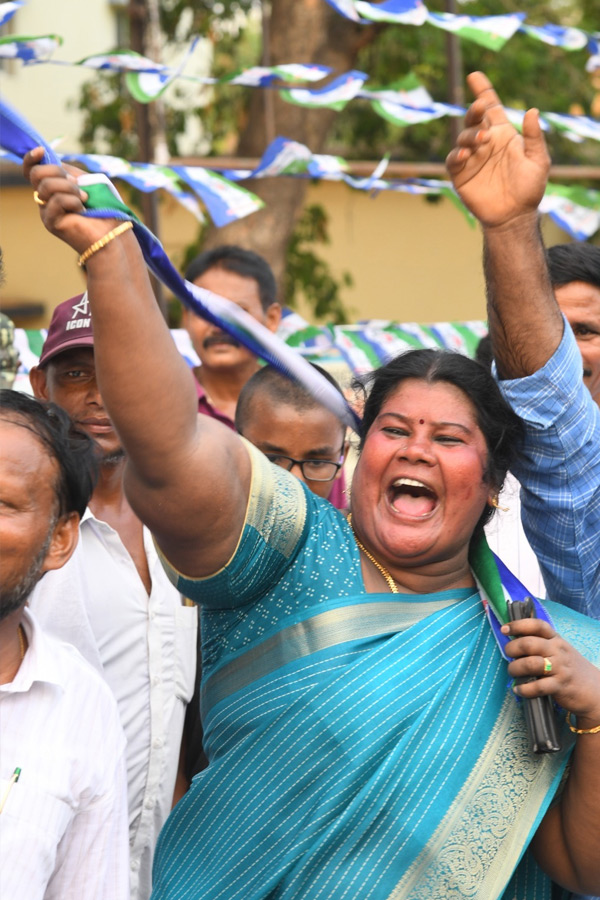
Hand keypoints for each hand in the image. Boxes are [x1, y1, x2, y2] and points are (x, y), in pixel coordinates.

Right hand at [24, 147, 119, 253]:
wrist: (113, 232)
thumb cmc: (103, 207)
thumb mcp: (84, 180)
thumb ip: (66, 170)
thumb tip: (48, 157)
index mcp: (52, 188)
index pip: (31, 171)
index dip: (31, 158)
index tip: (41, 150)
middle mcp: (45, 199)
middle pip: (36, 174)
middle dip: (58, 172)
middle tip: (77, 184)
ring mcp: (46, 212)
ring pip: (46, 186)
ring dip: (70, 188)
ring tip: (85, 199)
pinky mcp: (50, 222)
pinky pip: (56, 201)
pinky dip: (73, 201)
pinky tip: (82, 211)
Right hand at [446, 72, 549, 229]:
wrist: (514, 215)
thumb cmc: (529, 188)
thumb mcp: (538, 160)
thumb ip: (534, 137)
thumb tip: (533, 111)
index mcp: (502, 135)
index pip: (491, 108)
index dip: (483, 90)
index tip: (475, 75)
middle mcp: (484, 143)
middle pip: (474, 119)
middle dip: (475, 110)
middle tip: (480, 107)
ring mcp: (471, 158)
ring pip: (463, 137)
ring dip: (470, 134)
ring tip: (482, 139)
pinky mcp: (461, 175)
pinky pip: (454, 161)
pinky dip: (458, 156)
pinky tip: (467, 156)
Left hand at [501, 618, 599, 726]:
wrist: (595, 690)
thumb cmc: (570, 668)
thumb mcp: (559, 650)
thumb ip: (541, 643)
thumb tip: (513, 639)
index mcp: (556, 639)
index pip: (537, 625)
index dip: (518, 625)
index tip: (504, 629)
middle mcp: (558, 650)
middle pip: (529, 644)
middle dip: (512, 648)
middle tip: (508, 655)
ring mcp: (560, 668)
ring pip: (530, 664)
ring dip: (514, 669)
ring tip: (512, 673)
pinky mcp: (560, 686)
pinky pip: (537, 686)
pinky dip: (524, 689)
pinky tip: (518, 690)